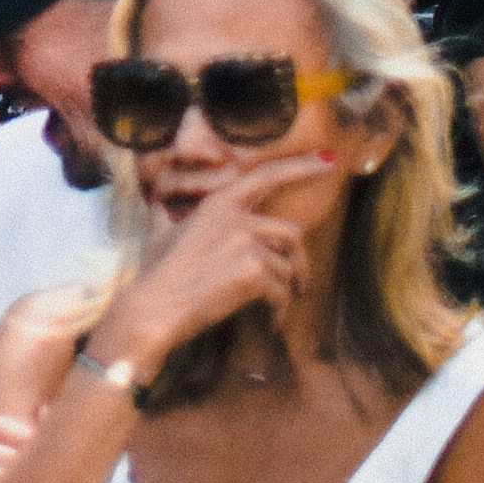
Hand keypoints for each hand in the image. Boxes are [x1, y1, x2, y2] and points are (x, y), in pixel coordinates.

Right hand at [102, 180, 310, 381]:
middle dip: (299, 263)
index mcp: (218, 203)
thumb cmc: (157, 274)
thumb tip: (158, 209)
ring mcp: (244, 242)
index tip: (328, 160)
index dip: (299, 166)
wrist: (155, 306)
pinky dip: (279, 310)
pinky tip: (269, 322)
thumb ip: (170, 218)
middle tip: (297, 285)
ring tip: (275, 309)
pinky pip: (282, 292)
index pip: (265, 176)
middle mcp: (234, 217)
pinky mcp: (253, 271)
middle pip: (291, 233)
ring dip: (287, 291)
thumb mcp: (163, 234)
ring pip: (288, 267)